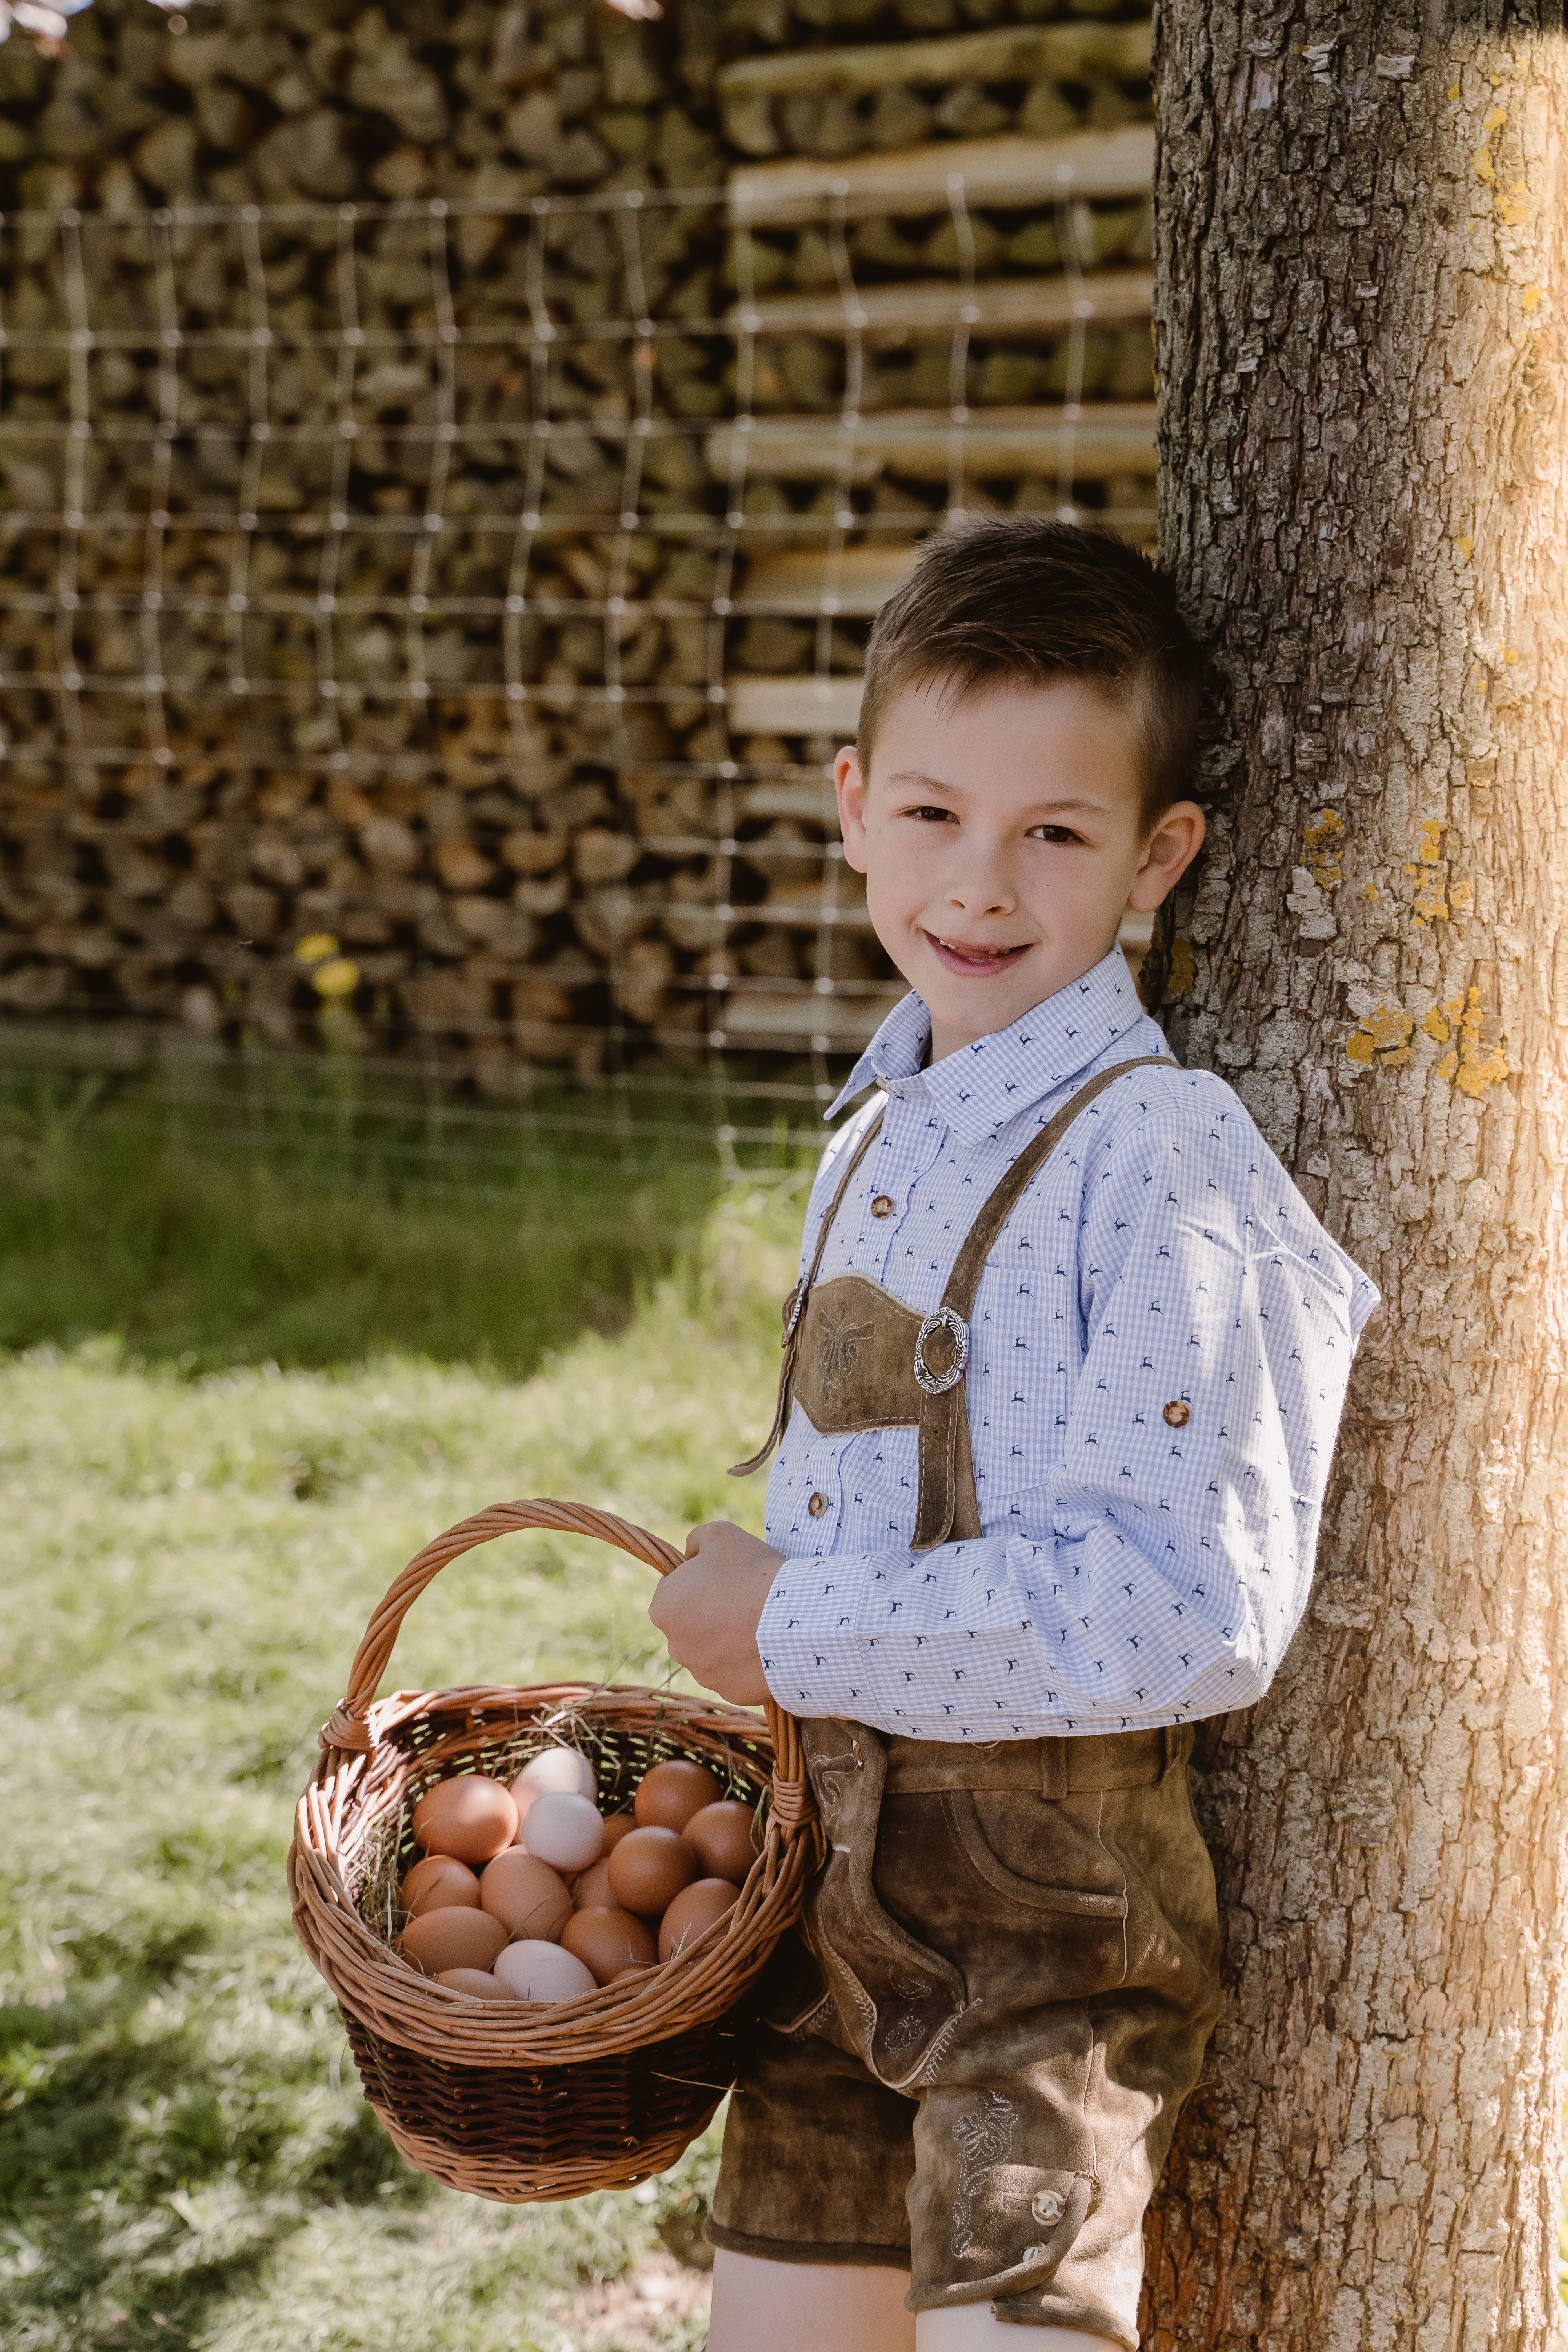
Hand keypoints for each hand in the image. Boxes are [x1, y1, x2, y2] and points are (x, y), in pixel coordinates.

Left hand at [646, 1520, 783, 1706]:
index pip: (674, 1589)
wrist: (795, 1620)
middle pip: (692, 1623)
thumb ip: (696, 1540)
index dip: (700, 1579)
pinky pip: (738, 1673)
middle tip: (746, 1599)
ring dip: (731, 1639)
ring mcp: (703, 1673)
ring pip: (714, 1651)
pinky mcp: (730, 1692)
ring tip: (762, 1623)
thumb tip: (690, 1553)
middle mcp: (676, 1646)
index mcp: (664, 1607)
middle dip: (713, 1613)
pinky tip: (770, 1646)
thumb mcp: (721, 1535)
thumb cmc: (753, 1573)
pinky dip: (750, 1662)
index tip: (726, 1577)